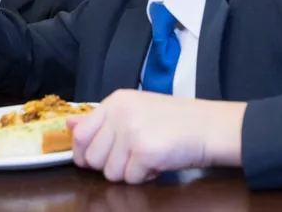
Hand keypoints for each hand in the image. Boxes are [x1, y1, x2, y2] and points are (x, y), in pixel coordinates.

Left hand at [68, 89, 245, 183]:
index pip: (79, 134)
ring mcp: (132, 132)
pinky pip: (131, 179)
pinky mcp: (145, 151)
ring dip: (129, 172)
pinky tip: (160, 163)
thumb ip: (102, 119)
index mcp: (116, 101)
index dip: (84, 153)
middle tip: (134, 156)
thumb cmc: (178, 121)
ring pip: (110, 173)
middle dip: (111, 165)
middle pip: (92, 158)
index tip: (96, 159)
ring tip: (150, 156)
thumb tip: (68, 124)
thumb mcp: (136, 110)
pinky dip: (146, 177)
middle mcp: (120, 113)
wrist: (213, 126)